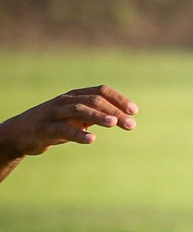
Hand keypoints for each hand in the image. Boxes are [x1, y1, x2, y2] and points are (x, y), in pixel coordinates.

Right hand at [0, 86, 136, 160]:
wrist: (19, 134)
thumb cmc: (54, 125)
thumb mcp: (76, 118)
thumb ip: (96, 115)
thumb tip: (124, 118)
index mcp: (75, 96)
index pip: (100, 91)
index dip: (119, 99)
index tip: (134, 111)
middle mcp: (65, 101)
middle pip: (93, 100)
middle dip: (114, 111)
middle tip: (131, 125)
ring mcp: (53, 113)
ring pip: (78, 110)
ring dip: (98, 116)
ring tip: (114, 124)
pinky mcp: (44, 128)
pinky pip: (62, 130)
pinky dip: (78, 134)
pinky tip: (91, 140)